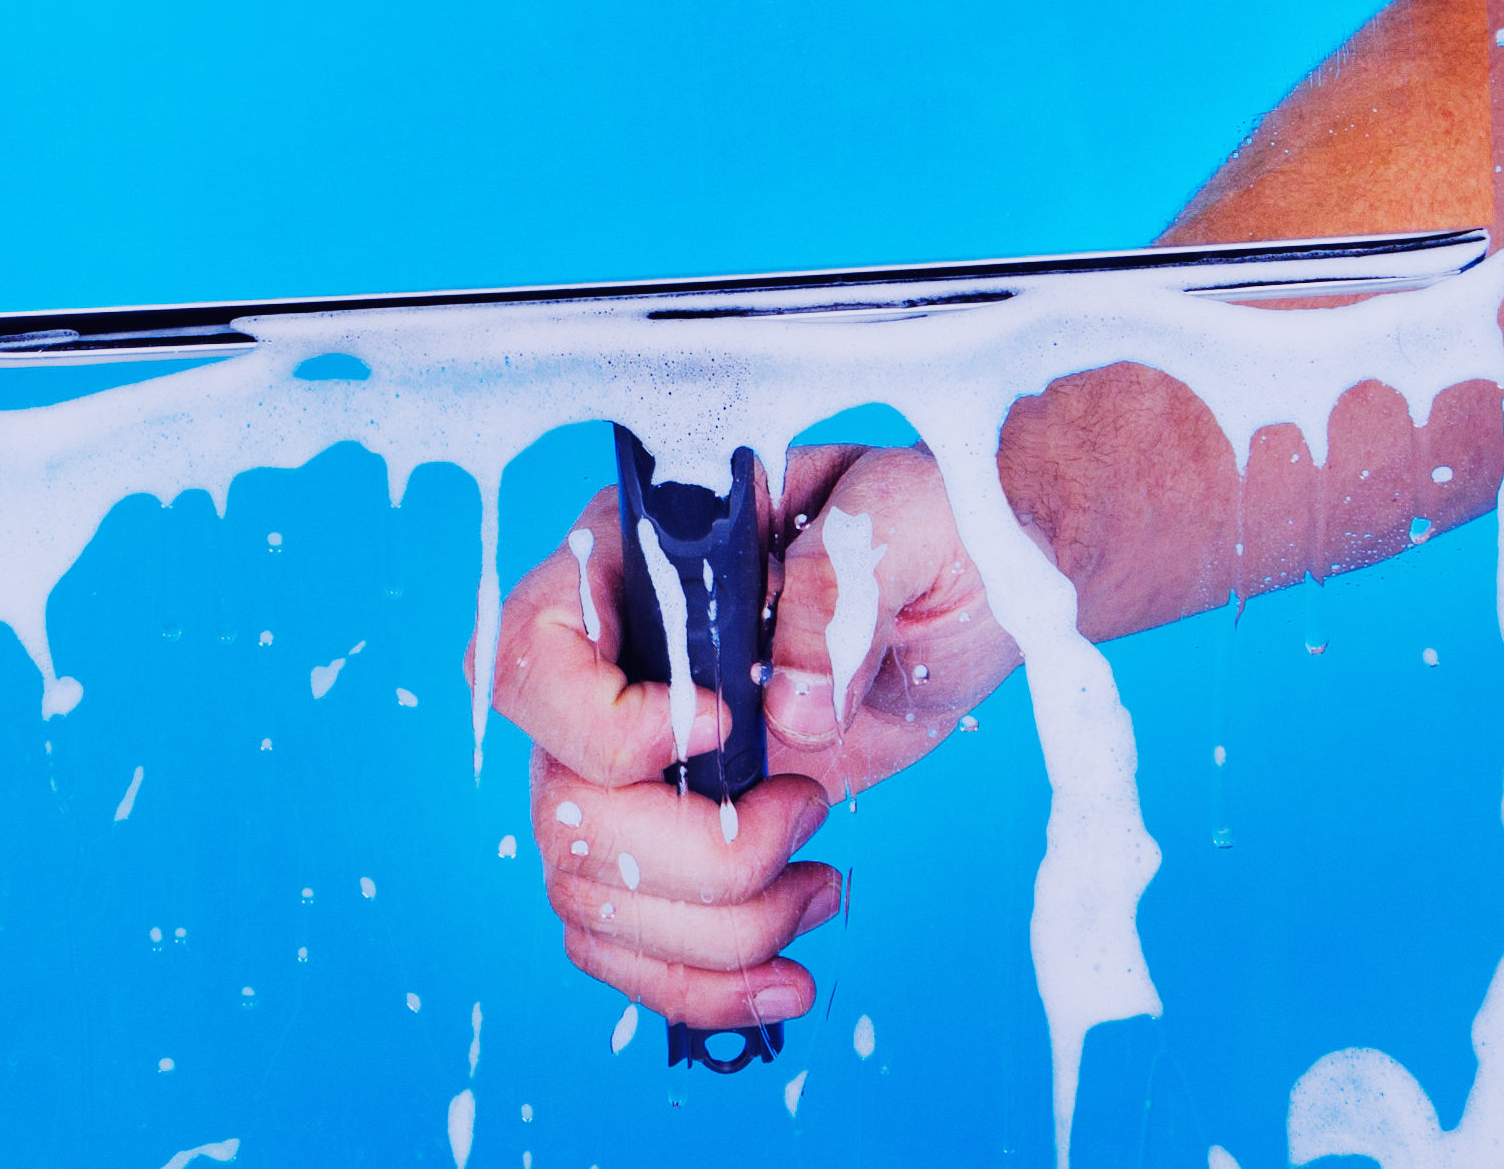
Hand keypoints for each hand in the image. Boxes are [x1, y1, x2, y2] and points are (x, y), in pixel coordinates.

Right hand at [480, 441, 1019, 1028]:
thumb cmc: (933, 528)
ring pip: (589, 891)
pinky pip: (623, 939)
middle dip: (697, 856)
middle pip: (564, 802)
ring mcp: (637, 756)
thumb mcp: (902, 517)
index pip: (530, 651)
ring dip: (716, 932)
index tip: (732, 726)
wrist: (973, 591)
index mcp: (641, 559)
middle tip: (809, 810)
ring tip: (822, 890)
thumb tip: (790, 708)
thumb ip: (838, 586)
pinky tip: (784, 980)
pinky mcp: (676, 830)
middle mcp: (613, 662)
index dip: (607, 721)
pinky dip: (698, 985)